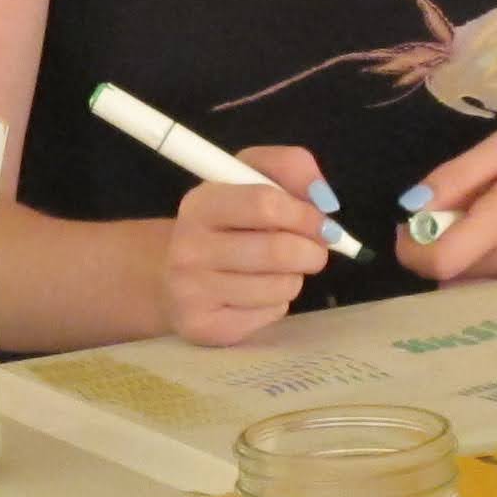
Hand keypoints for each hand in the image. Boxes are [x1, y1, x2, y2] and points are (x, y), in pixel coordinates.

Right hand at [163, 144, 332, 346]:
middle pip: (278, 251)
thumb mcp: (249, 178)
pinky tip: (256, 294)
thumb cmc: (225, 223)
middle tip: (313, 250)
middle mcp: (188, 247)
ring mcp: (191, 291)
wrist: (172, 276)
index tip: (320, 221)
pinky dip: (277, 303)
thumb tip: (325, 199)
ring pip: (281, 286)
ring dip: (294, 277)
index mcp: (201, 203)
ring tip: (277, 271)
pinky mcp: (205, 327)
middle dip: (311, 251)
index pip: (265, 203)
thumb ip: (290, 168)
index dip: (304, 214)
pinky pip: (271, 314)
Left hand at [390, 129, 496, 284]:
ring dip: (462, 262)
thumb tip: (412, 206)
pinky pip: (492, 292)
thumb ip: (457, 175)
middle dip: (436, 250)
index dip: (410, 250)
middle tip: (455, 218)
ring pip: (467, 287)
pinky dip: (485, 272)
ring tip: (488, 229)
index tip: (410, 229)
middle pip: (446, 276)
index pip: (437, 261)